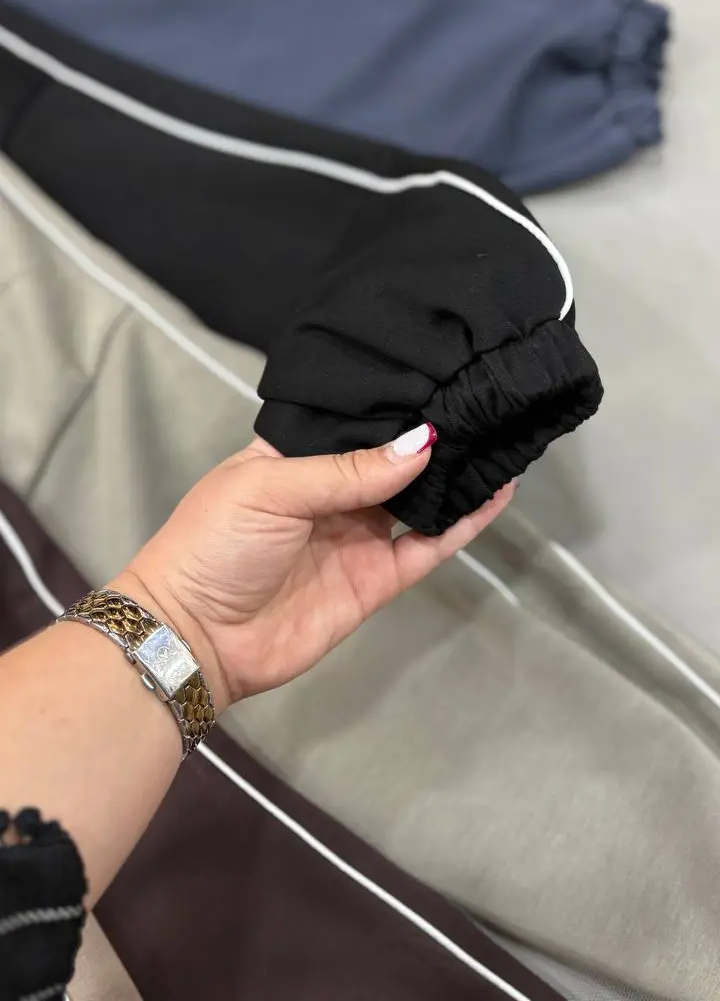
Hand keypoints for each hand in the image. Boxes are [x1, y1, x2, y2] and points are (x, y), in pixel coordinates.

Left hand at [116, 425, 513, 711]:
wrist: (197, 637)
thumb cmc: (214, 546)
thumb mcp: (271, 487)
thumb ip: (349, 468)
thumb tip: (421, 443)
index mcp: (295, 455)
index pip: (352, 418)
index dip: (391, 398)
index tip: (438, 367)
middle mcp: (332, 490)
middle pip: (393, 457)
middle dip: (432, 432)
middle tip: (482, 396)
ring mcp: (358, 534)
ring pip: (420, 497)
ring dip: (456, 472)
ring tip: (501, 433)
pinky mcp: (377, 578)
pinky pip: (430, 545)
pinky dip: (464, 521)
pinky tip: (497, 490)